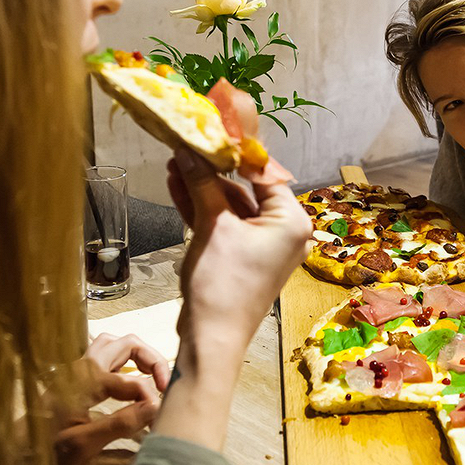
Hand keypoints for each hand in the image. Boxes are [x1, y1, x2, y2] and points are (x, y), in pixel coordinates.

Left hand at [54, 333, 170, 464]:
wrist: (13, 452)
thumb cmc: (44, 449)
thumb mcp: (83, 444)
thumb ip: (120, 424)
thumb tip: (156, 406)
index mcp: (85, 381)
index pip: (133, 380)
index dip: (151, 397)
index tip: (160, 416)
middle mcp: (82, 368)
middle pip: (126, 343)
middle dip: (152, 359)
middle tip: (165, 383)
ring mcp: (77, 370)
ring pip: (114, 344)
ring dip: (137, 355)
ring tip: (151, 376)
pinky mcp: (74, 378)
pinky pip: (104, 356)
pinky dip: (124, 361)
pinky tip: (129, 380)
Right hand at [148, 147, 310, 450]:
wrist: (212, 338)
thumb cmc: (222, 282)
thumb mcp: (213, 225)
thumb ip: (202, 183)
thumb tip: (188, 149)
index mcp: (291, 219)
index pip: (264, 171)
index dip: (236, 149)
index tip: (214, 126)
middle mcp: (285, 230)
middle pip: (246, 187)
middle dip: (213, 167)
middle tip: (187, 143)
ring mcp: (264, 245)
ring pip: (231, 205)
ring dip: (203, 186)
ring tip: (173, 160)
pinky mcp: (243, 256)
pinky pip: (225, 223)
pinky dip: (203, 207)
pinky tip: (177, 183)